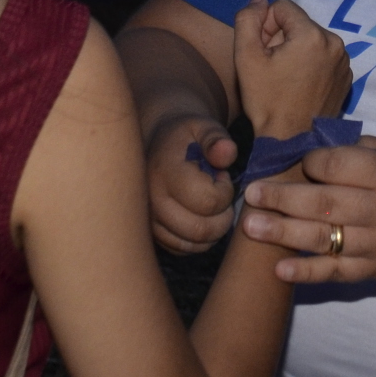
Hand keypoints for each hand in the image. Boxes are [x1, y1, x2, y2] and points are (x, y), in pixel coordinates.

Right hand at [145, 113, 238, 253]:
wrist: (157, 143)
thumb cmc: (186, 135)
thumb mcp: (203, 127)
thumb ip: (216, 138)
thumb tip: (227, 153)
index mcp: (164, 171)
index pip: (207, 201)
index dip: (225, 191)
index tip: (222, 176)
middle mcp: (151, 200)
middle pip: (200, 230)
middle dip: (223, 216)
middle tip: (221, 195)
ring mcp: (148, 221)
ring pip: (193, 244)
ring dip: (213, 230)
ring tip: (210, 204)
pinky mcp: (151, 234)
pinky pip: (183, 249)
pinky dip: (199, 239)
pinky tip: (201, 215)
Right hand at [232, 0, 351, 136]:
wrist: (291, 141)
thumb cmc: (266, 101)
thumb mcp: (246, 57)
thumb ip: (248, 19)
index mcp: (312, 35)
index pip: (282, 7)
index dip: (265, 26)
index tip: (263, 53)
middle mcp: (335, 42)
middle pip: (298, 23)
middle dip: (281, 38)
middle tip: (272, 68)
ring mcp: (344, 61)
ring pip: (310, 38)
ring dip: (295, 50)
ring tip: (285, 78)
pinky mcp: (346, 76)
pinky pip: (323, 55)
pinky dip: (310, 63)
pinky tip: (299, 85)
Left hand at [241, 138, 375, 282]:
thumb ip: (364, 147)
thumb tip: (320, 146)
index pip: (337, 165)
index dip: (309, 162)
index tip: (296, 162)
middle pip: (323, 202)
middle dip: (282, 197)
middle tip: (250, 194)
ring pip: (324, 238)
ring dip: (283, 233)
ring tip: (251, 227)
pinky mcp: (374, 270)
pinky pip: (336, 272)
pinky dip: (307, 272)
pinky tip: (279, 270)